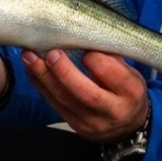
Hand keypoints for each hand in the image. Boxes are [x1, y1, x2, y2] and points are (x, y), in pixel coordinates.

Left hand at [22, 49, 148, 141]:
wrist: (127, 125)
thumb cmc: (125, 90)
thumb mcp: (129, 72)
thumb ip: (110, 57)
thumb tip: (82, 35)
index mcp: (132, 92)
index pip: (112, 74)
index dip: (94, 59)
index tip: (82, 45)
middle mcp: (114, 111)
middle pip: (86, 94)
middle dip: (64, 71)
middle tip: (51, 53)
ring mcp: (92, 122)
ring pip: (64, 99)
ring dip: (43, 76)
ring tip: (30, 57)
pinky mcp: (75, 125)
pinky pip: (54, 104)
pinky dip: (40, 84)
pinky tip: (31, 68)